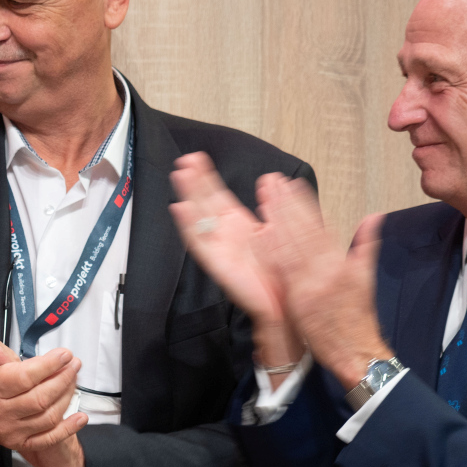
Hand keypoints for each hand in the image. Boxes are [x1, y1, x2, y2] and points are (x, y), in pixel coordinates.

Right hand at [0, 335, 87, 466]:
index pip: (23, 378)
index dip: (48, 366)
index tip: (64, 354)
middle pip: (39, 398)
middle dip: (62, 379)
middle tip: (74, 364)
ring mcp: (10, 431)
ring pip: (47, 416)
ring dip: (67, 396)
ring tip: (74, 378)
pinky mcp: (20, 443)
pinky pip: (47, 439)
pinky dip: (67, 429)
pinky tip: (81, 417)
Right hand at [170, 154, 302, 373]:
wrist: (287, 308)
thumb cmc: (283, 277)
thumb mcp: (282, 234)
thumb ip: (274, 208)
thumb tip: (270, 180)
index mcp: (241, 228)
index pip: (219, 197)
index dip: (207, 178)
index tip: (198, 159)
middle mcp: (227, 237)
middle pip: (205, 203)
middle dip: (194, 181)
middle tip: (185, 160)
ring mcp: (220, 250)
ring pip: (199, 218)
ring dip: (188, 197)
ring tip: (179, 175)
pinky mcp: (219, 265)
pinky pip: (200, 244)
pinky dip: (189, 227)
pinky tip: (181, 209)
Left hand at [253, 174, 391, 386]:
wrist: (356, 351)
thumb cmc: (359, 317)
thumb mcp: (366, 277)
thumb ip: (366, 243)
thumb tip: (374, 216)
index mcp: (342, 262)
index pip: (321, 226)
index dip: (305, 203)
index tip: (293, 184)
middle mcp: (326, 270)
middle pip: (303, 232)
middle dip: (286, 205)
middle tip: (271, 183)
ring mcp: (311, 284)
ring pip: (291, 248)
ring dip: (276, 222)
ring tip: (262, 201)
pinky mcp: (298, 300)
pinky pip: (282, 273)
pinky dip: (271, 253)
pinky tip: (259, 236)